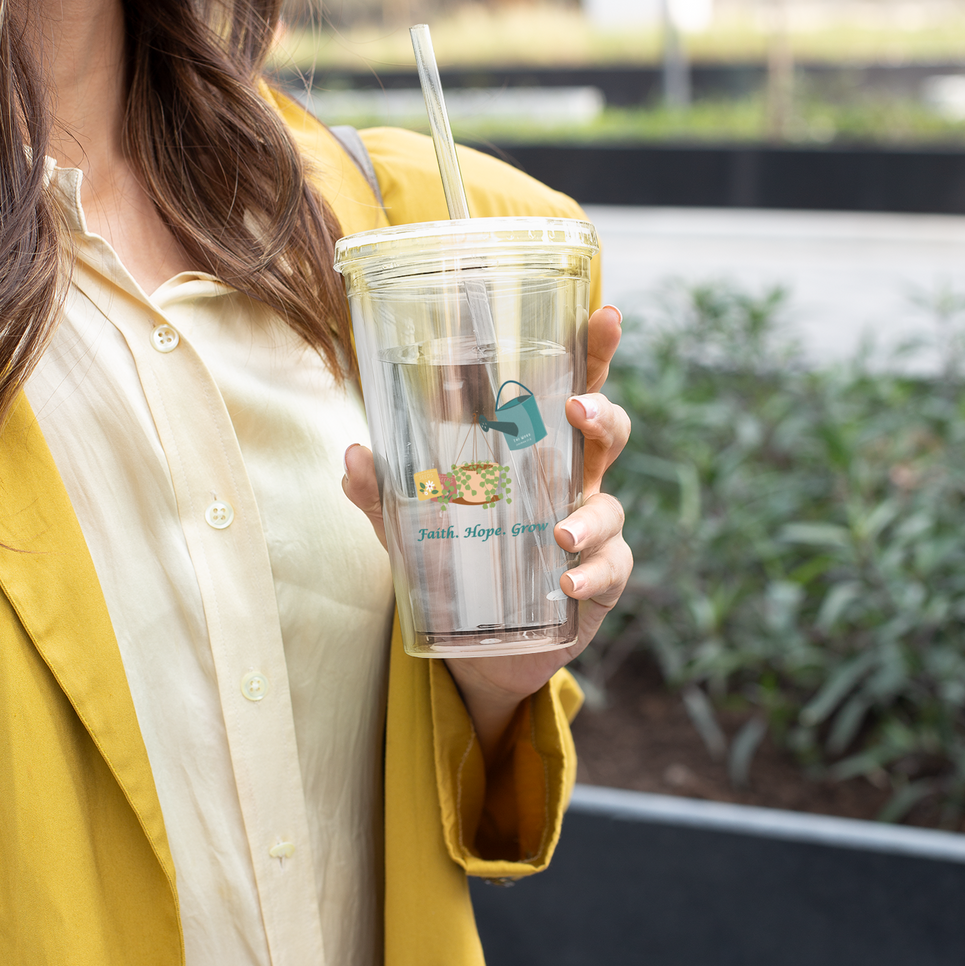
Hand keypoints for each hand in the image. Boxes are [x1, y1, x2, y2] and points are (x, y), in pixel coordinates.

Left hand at [343, 305, 632, 760]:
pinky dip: (591, 574)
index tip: (605, 314)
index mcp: (534, 455)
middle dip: (604, 414)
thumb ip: (385, 495)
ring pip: (612, 506)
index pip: (571, 389)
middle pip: (607, 434)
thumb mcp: (412, 530)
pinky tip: (565, 582)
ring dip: (589, 515)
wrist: (476, 652)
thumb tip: (353, 455)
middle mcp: (571, 486)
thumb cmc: (454, 569)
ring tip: (558, 533)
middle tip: (578, 409)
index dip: (593, 351)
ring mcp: (592, 534)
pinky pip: (610, 571)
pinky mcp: (599, 583)